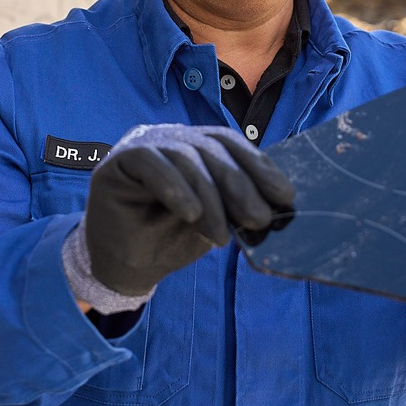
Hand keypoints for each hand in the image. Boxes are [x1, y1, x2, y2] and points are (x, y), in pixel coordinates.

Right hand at [84, 124, 294, 295]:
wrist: (124, 268)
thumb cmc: (169, 240)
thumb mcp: (212, 222)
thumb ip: (236, 205)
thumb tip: (277, 201)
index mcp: (195, 145)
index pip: (231, 145)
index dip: (259, 167)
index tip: (285, 196)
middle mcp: (171, 137)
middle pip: (211, 149)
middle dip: (240, 186)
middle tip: (258, 220)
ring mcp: (144, 143)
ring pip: (185, 157)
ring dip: (209, 199)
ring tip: (220, 236)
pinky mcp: (119, 158)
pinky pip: (151, 163)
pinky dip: (174, 187)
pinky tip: (190, 214)